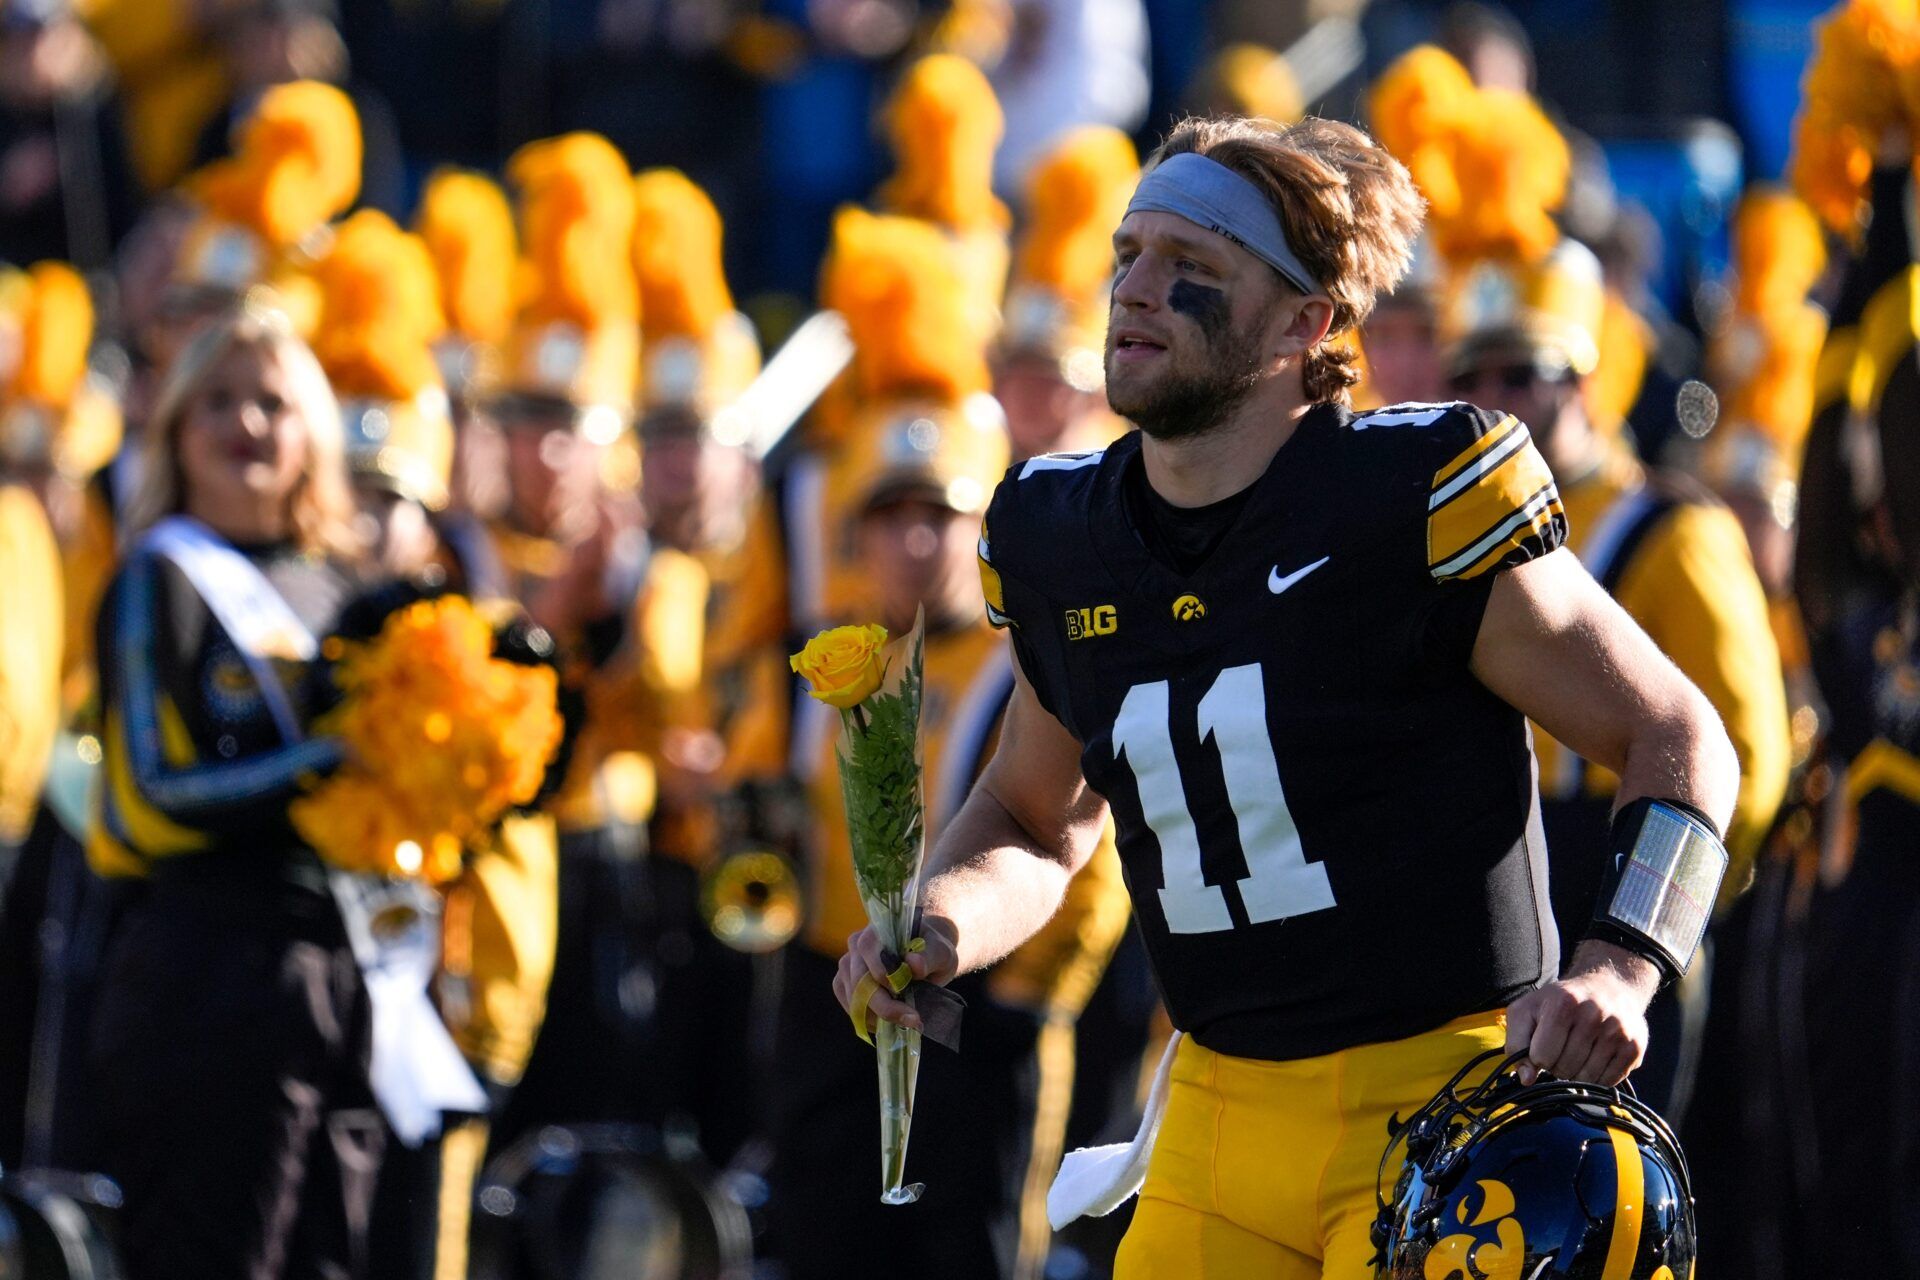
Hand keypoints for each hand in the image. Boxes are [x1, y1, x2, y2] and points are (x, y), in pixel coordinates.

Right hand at [832, 920, 959, 1035]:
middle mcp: (857, 945)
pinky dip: (866, 1018)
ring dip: (876, 1016)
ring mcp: (848, 963)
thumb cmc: (932, 948)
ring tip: (905, 1022)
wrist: (926, 951)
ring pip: (852, 996)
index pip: (867, 948)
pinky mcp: (845, 981)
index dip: (881, 973)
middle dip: (883, 1006)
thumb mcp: (940, 950)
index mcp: (878, 930)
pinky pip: (848, 1004)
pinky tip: (887, 1022)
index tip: (903, 993)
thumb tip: (914, 963)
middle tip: (912, 1020)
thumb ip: (930, 956)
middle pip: (859, 979)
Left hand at [1505, 940, 1659, 1084]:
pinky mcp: (1634, 1047)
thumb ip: (1516, 1043)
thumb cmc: (1559, 1002)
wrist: (1606, 987)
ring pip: (1587, 1079)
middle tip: (1562, 1047)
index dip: (1538, 1057)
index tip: (1543, 1044)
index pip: (1541, 1057)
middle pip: (1564, 1069)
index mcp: (1563, 1003)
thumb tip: (1527, 1079)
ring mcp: (1618, 1031)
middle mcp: (1594, 1015)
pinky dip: (1597, 1077)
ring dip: (1577, 1073)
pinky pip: (1608, 1082)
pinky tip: (1595, 1057)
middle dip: (1557, 1065)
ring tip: (1578, 1051)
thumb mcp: (1526, 1010)